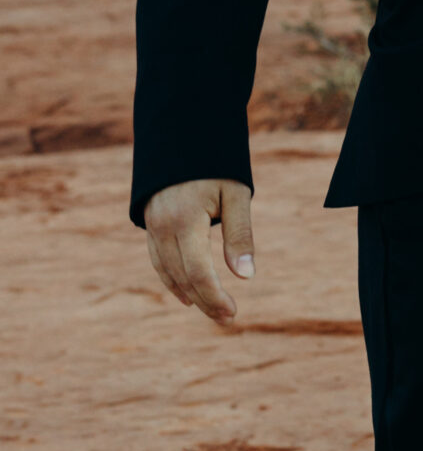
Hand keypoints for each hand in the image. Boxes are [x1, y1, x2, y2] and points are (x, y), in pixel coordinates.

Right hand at [145, 176, 255, 325]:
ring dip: (188, 295)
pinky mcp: (149, 223)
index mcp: (184, 219)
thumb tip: (246, 276)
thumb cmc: (216, 162)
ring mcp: (151, 226)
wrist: (183, 132)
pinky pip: (158, 260)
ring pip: (167, 272)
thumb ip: (240, 234)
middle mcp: (162, 226)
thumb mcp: (236, 193)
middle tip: (229, 317)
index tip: (232, 312)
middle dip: (205, 301)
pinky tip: (187, 294)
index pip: (197, 272)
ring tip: (212, 310)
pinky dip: (172, 280)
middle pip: (182, 277)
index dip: (214, 296)